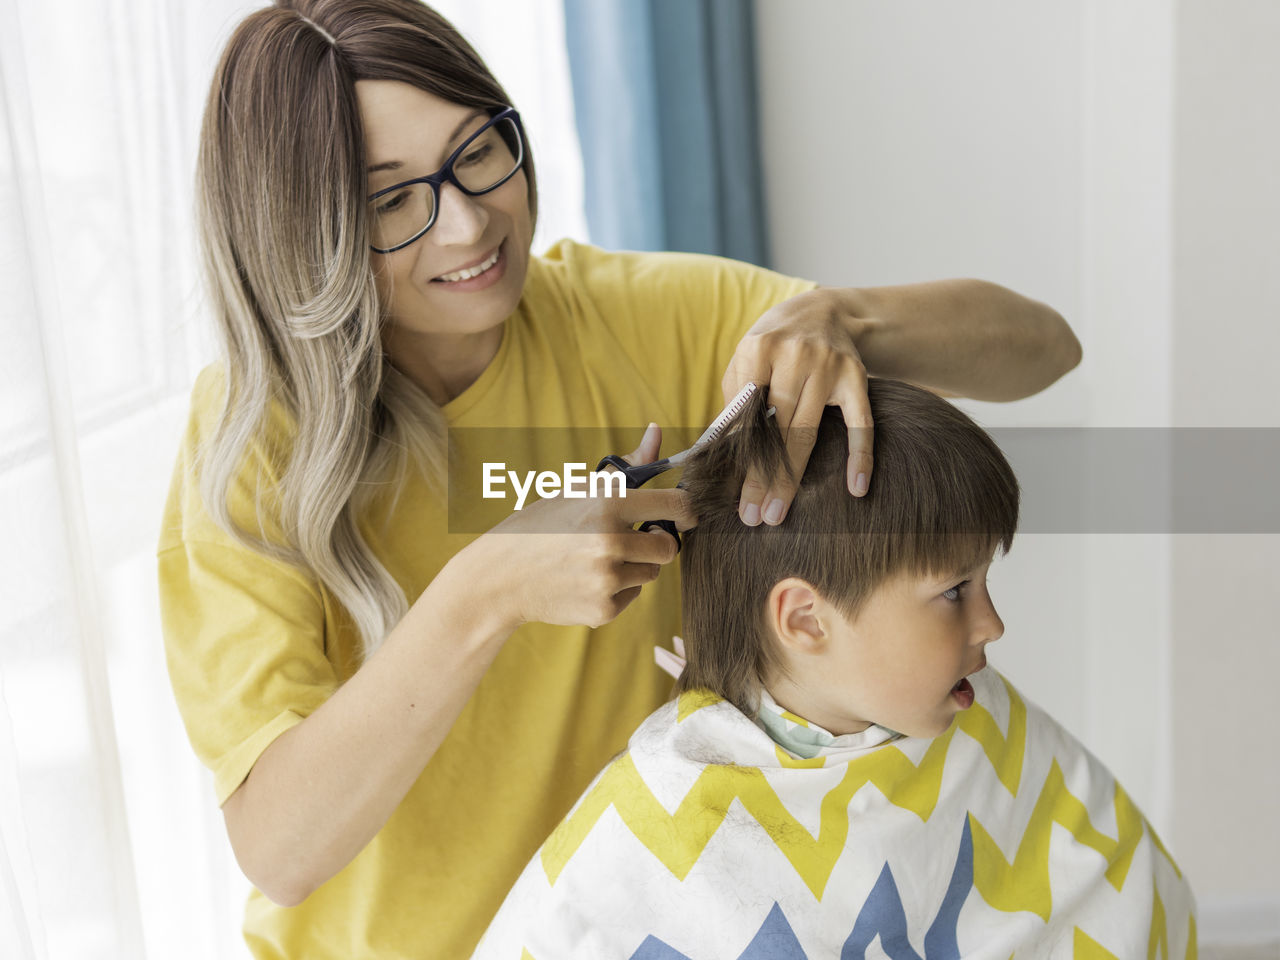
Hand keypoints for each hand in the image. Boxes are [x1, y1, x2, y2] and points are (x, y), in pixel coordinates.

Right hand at [459, 423, 694, 629]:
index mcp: (607, 503)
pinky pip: (632, 595)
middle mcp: (609, 541)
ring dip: (635, 566)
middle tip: (632, 539)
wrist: (501, 576)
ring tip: (599, 558)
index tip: (682, 515)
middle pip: (669, 547)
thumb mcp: (580, 489)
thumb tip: (656, 430)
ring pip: (651, 572)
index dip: (686, 511)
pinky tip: (587, 579)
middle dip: (656, 542)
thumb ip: (628, 466)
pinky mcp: (602, 609)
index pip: (676, 505)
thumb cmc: (544, 525)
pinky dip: (618, 589)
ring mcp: (606, 579)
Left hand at [721, 288, 872, 524]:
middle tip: (754, 517)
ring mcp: (830, 367)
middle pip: (776, 429)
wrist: (825, 311)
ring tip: (778, 512)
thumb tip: (718, 450)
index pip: (747, 414)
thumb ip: (734, 398)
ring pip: (809, 432)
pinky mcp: (856, 378)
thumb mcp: (746, 357)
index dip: (739, 457)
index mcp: (760, 349)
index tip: (732, 493)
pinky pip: (861, 424)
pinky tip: (856, 488)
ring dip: (792, 478)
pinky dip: (861, 457)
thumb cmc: (775, 343)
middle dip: (763, 477)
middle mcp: (796, 356)